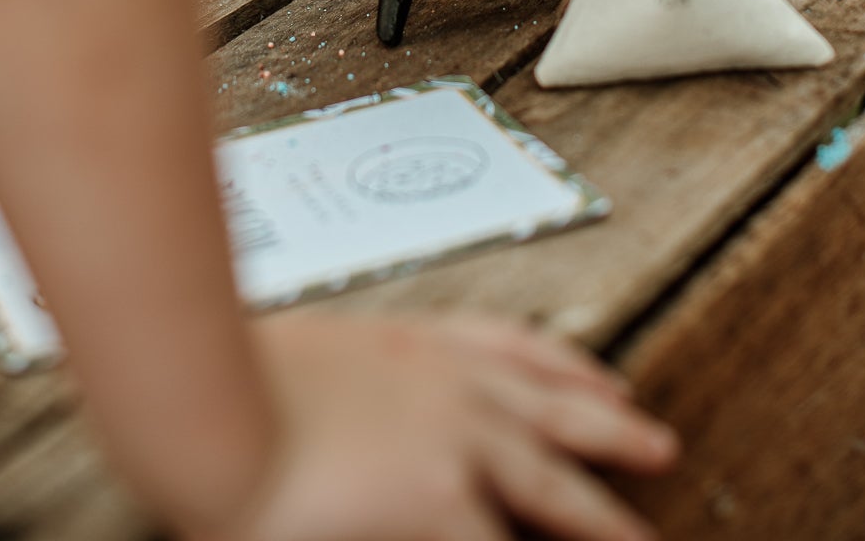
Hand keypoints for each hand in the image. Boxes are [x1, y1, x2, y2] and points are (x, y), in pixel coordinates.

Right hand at [214, 310, 678, 540]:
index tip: (601, 377)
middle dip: (613, 425)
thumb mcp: (295, 366)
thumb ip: (339, 388)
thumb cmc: (221, 375)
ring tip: (647, 540)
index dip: (565, 367)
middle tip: (660, 443)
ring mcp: (451, 436)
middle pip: (556, 406)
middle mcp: (446, 380)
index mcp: (410, 343)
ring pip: (557, 480)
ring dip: (608, 513)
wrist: (203, 390)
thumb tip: (344, 416)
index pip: (510, 347)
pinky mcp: (441, 497)